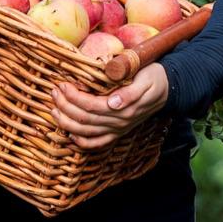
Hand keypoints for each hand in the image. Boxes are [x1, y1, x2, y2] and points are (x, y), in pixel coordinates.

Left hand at [48, 59, 171, 151]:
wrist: (168, 89)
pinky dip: (80, 141)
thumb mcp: (146, 79)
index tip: (62, 84)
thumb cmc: (154, 78)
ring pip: (85, 133)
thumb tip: (113, 103)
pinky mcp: (116, 133)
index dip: (73, 96)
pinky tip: (69, 134)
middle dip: (64, 106)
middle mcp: (118, 123)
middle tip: (54, 91)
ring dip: (66, 122)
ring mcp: (117, 130)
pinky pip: (96, 143)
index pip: (90, 105)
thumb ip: (130, 93)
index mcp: (124, 109)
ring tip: (53, 108)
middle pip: (83, 119)